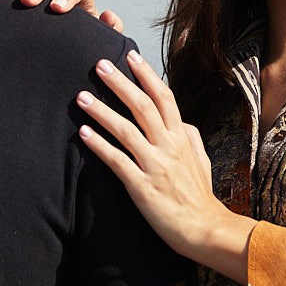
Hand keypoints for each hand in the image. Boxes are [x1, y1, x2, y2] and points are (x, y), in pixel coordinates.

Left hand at [77, 51, 253, 278]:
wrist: (204, 229)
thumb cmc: (199, 196)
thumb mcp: (201, 160)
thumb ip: (190, 137)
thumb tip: (181, 121)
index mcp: (181, 138)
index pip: (164, 97)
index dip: (146, 75)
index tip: (130, 56)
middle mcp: (169, 146)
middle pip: (142, 106)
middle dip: (119, 83)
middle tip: (99, 65)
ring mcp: (155, 165)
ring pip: (126, 130)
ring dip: (102, 111)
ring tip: (81, 97)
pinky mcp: (142, 187)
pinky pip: (117, 161)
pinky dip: (99, 146)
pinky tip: (83, 134)